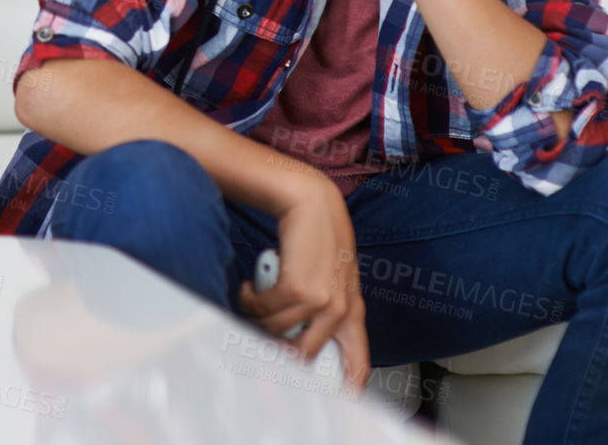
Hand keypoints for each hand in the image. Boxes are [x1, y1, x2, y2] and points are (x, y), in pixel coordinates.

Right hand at [237, 177, 370, 389]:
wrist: (312, 203)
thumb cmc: (317, 240)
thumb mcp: (330, 279)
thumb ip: (322, 311)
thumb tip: (291, 341)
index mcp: (352, 313)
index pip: (358, 365)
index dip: (345, 390)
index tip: (329, 404)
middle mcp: (341, 312)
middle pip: (303, 357)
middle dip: (274, 354)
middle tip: (256, 343)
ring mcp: (322, 302)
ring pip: (275, 330)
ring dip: (256, 317)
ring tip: (253, 297)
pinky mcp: (300, 288)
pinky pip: (263, 309)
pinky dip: (249, 299)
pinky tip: (250, 286)